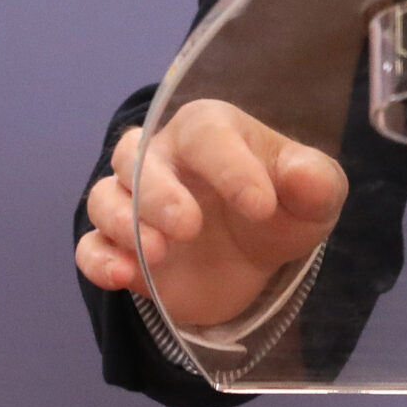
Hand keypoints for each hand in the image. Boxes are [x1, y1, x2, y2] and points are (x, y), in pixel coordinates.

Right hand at [76, 100, 347, 329]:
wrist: (258, 257)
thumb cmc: (285, 206)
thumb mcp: (316, 195)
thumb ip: (315, 180)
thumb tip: (303, 173)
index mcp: (211, 130)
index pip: (207, 134)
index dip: (230, 167)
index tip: (261, 206)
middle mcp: (163, 157)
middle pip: (136, 157)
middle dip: (158, 192)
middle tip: (190, 227)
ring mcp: (135, 203)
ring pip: (104, 196)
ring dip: (122, 223)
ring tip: (157, 254)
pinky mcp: (120, 248)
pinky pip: (90, 246)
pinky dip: (99, 259)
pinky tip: (123, 276)